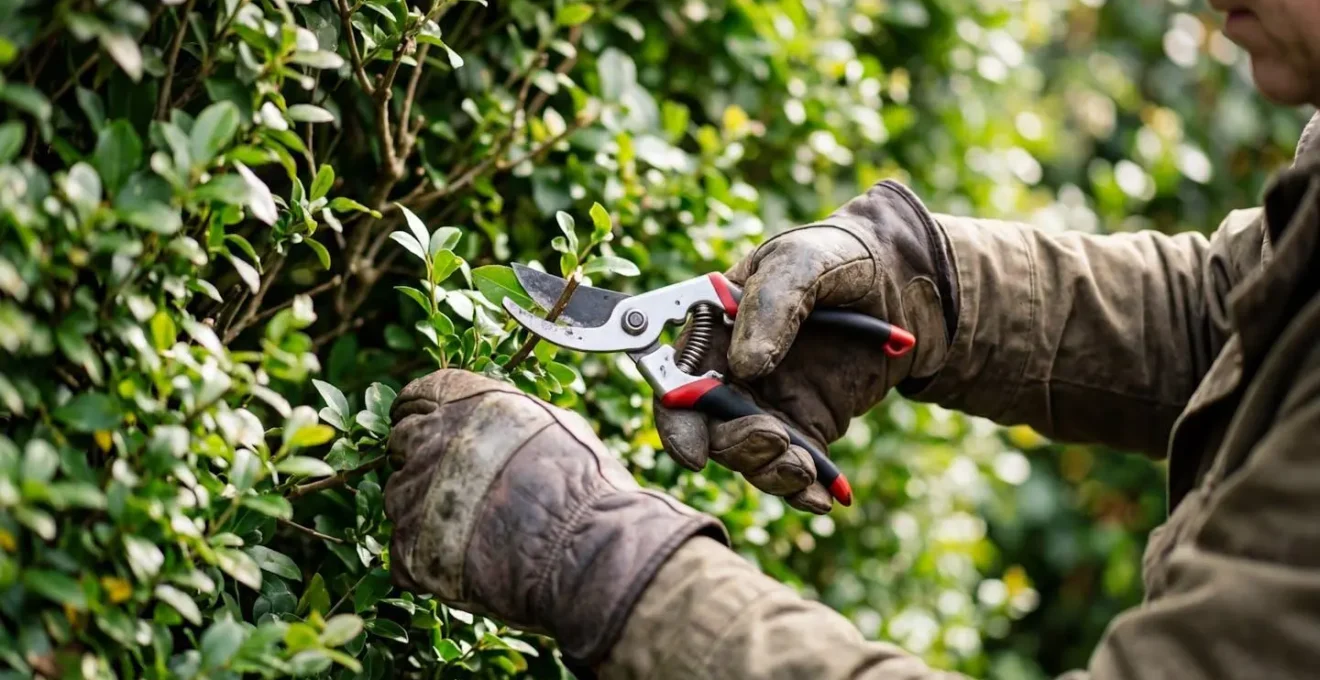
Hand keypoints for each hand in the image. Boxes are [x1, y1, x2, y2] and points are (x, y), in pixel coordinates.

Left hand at [384, 369, 726, 667]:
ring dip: (424, 506)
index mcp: (468, 402)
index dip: (421, 410)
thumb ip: (511, 420)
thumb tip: (505, 427)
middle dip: (418, 456)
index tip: (422, 422)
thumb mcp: (557, 427)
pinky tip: (461, 563)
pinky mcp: (408, 547)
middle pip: (402, 441)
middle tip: (449, 482)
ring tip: (467, 528)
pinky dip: (424, 556)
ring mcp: (414, 494)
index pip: (421, 393)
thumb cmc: (586, 488)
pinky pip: (402, 549)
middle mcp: (432, 439)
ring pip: (399, 495)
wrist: (583, 551)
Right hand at [655, 180, 958, 513]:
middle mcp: (732, 371)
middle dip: (736, 446)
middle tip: (777, 440)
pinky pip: (792, 465)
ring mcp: (767, 402)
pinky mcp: (805, 426)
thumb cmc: (838, 257)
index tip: (694, 451)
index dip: (675, 420)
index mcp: (714, 329)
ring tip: (805, 468)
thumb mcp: (803, 262)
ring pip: (749, 454)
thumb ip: (772, 304)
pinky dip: (803, 488)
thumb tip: (747, 365)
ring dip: (770, 470)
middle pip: (709, 428)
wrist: (902, 281)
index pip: (676, 380)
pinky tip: (823, 497)